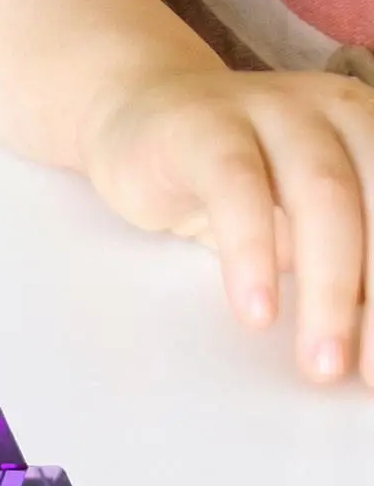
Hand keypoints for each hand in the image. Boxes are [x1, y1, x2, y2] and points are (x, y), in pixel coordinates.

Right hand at [80, 67, 373, 385]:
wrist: (135, 112)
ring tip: (319, 361)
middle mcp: (337, 112)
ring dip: (330, 287)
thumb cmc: (233, 176)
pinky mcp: (202, 126)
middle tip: (370, 375)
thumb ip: (351, 264)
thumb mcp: (306, 222)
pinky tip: (255, 310)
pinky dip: (251, 253)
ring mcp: (270, 109)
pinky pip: (235, 189)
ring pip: (321, 195)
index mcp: (373, 131)